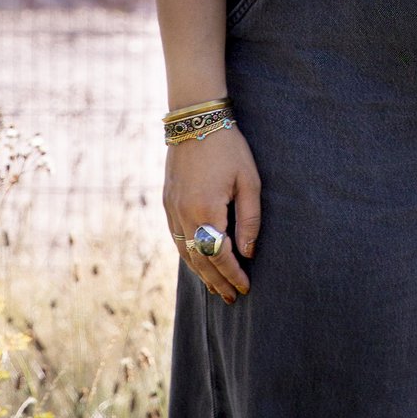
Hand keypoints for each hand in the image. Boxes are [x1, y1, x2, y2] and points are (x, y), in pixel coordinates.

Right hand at [164, 125, 259, 302]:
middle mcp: (183, 215)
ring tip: (216, 288)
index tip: (246, 286)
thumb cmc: (228, 147)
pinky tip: (198, 262)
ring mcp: (171, 210)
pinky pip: (176, 238)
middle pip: (200, 260)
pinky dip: (188, 255)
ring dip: (201, 272)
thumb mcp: (249, 180)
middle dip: (217, 281)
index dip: (233, 273)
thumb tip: (248, 252)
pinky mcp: (167, 203)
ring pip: (185, 252)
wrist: (194, 120)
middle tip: (232, 297)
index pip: (219, 255)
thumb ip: (249, 218)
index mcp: (205, 210)